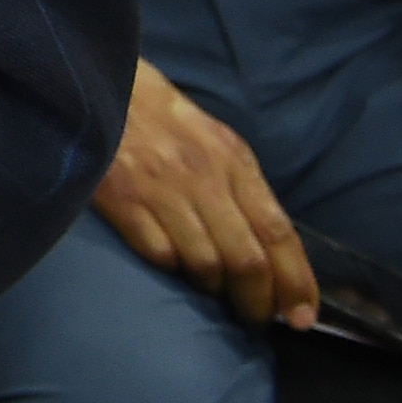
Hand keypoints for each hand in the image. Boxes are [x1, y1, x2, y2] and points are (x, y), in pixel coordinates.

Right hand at [92, 59, 316, 326]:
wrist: (98, 82)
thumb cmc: (162, 116)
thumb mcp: (215, 140)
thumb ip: (242, 187)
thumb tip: (271, 250)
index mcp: (232, 159)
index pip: (277, 231)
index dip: (296, 280)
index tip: (303, 316)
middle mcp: (201, 176)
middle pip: (245, 259)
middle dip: (257, 302)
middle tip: (255, 320)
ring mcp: (159, 189)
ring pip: (204, 264)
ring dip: (213, 289)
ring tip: (212, 295)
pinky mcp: (120, 199)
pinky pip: (159, 255)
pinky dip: (172, 270)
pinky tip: (172, 267)